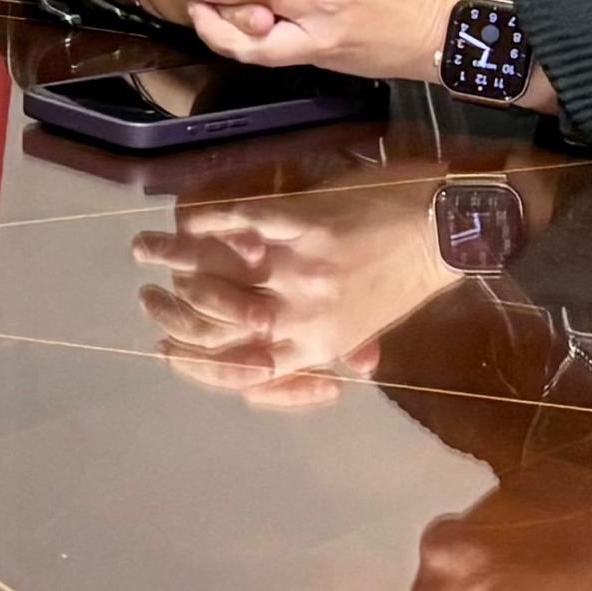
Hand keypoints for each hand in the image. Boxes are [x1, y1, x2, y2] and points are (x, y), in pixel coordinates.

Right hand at [131, 193, 461, 408]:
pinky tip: (183, 217)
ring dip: (167, 260)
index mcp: (313, 349)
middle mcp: (298, 318)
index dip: (191, 361)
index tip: (166, 346)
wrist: (449, 230)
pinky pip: (238, 223)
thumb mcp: (372, 327)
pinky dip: (205, 220)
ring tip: (142, 250)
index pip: (234, 370)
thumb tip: (333, 372)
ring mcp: (297, 270)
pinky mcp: (301, 224)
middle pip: (210, 328)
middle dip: (167, 313)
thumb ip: (335, 346)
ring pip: (212, 275)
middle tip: (147, 297)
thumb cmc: (412, 279)